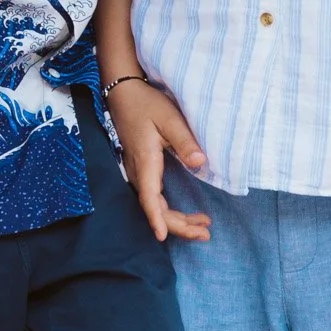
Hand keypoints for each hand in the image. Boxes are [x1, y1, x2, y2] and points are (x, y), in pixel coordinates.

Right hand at [105, 79, 211, 241]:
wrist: (124, 94)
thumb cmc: (147, 104)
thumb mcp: (169, 118)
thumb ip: (184, 141)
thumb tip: (200, 163)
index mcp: (145, 161)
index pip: (148, 197)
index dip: (156, 218)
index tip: (162, 236)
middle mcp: (138, 172)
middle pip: (154, 208)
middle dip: (178, 225)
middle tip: (205, 234)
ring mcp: (137, 173)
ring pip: (154, 205)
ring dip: (177, 220)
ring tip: (202, 228)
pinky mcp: (141, 171)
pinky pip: (153, 198)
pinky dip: (169, 211)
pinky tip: (186, 216)